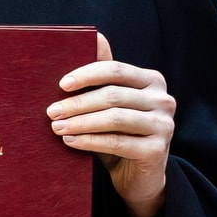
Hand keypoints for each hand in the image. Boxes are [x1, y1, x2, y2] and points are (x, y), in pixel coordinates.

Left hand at [49, 32, 173, 216]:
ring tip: (57, 127)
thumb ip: (104, 78)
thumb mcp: (111, 106)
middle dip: (78, 103)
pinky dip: (90, 141)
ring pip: (114, 118)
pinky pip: (116, 142)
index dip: (87, 74)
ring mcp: (164, 125)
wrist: (140, 179)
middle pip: (113, 95)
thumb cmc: (121, 136)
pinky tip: (71, 142)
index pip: (116, 70)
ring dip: (80, 122)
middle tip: (51, 111)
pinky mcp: (157, 150)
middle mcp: (164, 100)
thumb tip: (92, 37)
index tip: (61, 84)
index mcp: (152, 81)